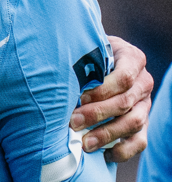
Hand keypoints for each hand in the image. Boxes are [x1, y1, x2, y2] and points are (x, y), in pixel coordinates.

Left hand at [69, 35, 151, 160]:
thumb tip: (59, 79)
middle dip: (97, 114)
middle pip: (125, 102)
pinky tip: (104, 154)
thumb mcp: (87, 50)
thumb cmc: (88, 55)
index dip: (102, 90)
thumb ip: (82, 60)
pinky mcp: (143, 123)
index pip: (124, 77)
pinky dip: (123, 150)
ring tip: (84, 142)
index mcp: (132, 59)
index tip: (79, 98)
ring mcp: (144, 104)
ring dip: (107, 134)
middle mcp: (143, 82)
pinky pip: (139, 141)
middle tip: (73, 122)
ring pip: (133, 123)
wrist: (99, 62)